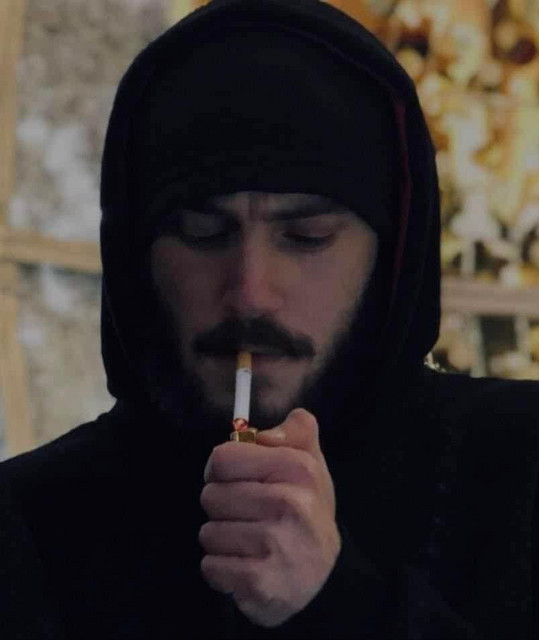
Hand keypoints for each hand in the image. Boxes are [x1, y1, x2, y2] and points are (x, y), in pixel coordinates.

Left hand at [199, 408, 340, 626]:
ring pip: (208, 532)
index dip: (221, 468)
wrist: (325, 574)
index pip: (223, 458)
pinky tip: (244, 564)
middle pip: (210, 496)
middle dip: (222, 506)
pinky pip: (210, 566)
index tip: (233, 478)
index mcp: (298, 468)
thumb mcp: (310, 461)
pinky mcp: (260, 581)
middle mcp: (290, 503)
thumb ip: (295, 431)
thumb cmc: (306, 508)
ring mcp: (275, 543)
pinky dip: (221, 569)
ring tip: (247, 541)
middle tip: (246, 514)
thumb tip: (260, 433)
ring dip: (222, 539)